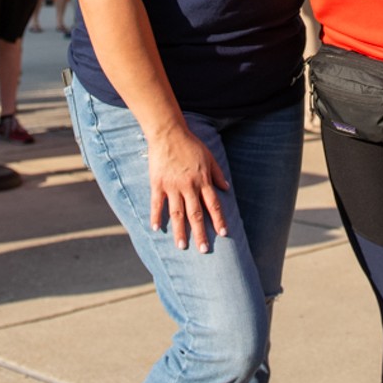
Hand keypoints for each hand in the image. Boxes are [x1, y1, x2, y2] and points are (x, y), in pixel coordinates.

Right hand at [146, 121, 230, 252]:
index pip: (213, 204)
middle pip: (195, 214)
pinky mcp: (158, 183)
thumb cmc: (190, 143)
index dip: (218, 220)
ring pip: (177, 213)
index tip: (223, 234)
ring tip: (182, 246)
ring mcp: (172, 186)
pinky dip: (156, 216)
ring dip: (180, 231)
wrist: (168, 132)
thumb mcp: (209, 157)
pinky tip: (156, 229)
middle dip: (200, 233)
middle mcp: (189, 186)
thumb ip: (217, 174)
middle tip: (204, 250)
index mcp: (202, 180)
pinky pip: (157, 204)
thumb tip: (227, 188)